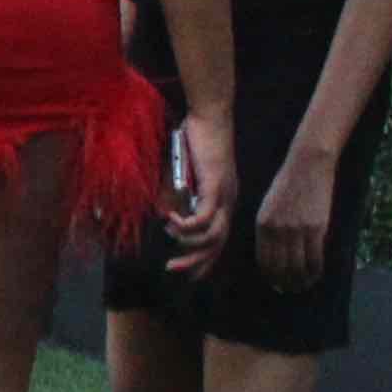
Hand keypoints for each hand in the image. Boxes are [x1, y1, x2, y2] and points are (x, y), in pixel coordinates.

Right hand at [165, 109, 238, 280]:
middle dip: (197, 262)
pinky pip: (203, 218)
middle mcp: (229, 202)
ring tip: (169, 238)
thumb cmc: (196, 141)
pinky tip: (169, 217)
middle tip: (174, 269)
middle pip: (217, 244)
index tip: (188, 273)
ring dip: (189, 243)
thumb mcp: (183, 174)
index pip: (218, 239)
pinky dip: (185, 223)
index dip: (205, 259)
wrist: (209, 117)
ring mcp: (224, 196)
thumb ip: (177, 195)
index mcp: (224, 201)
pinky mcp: (216, 188)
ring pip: (212, 236)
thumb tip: (162, 215)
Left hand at [256, 143, 338, 290]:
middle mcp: (277, 230)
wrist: (307, 165)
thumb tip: (274, 255)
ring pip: (298, 266)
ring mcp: (297, 230)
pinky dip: (315, 271)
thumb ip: (269, 229)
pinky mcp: (316, 228)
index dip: (270, 276)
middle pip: (280, 267)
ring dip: (300, 281)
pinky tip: (316, 275)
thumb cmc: (288, 185)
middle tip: (291, 289)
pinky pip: (315, 258)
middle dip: (285, 282)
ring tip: (304, 285)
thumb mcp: (269, 206)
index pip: (264, 260)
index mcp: (262, 225)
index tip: (276, 283)